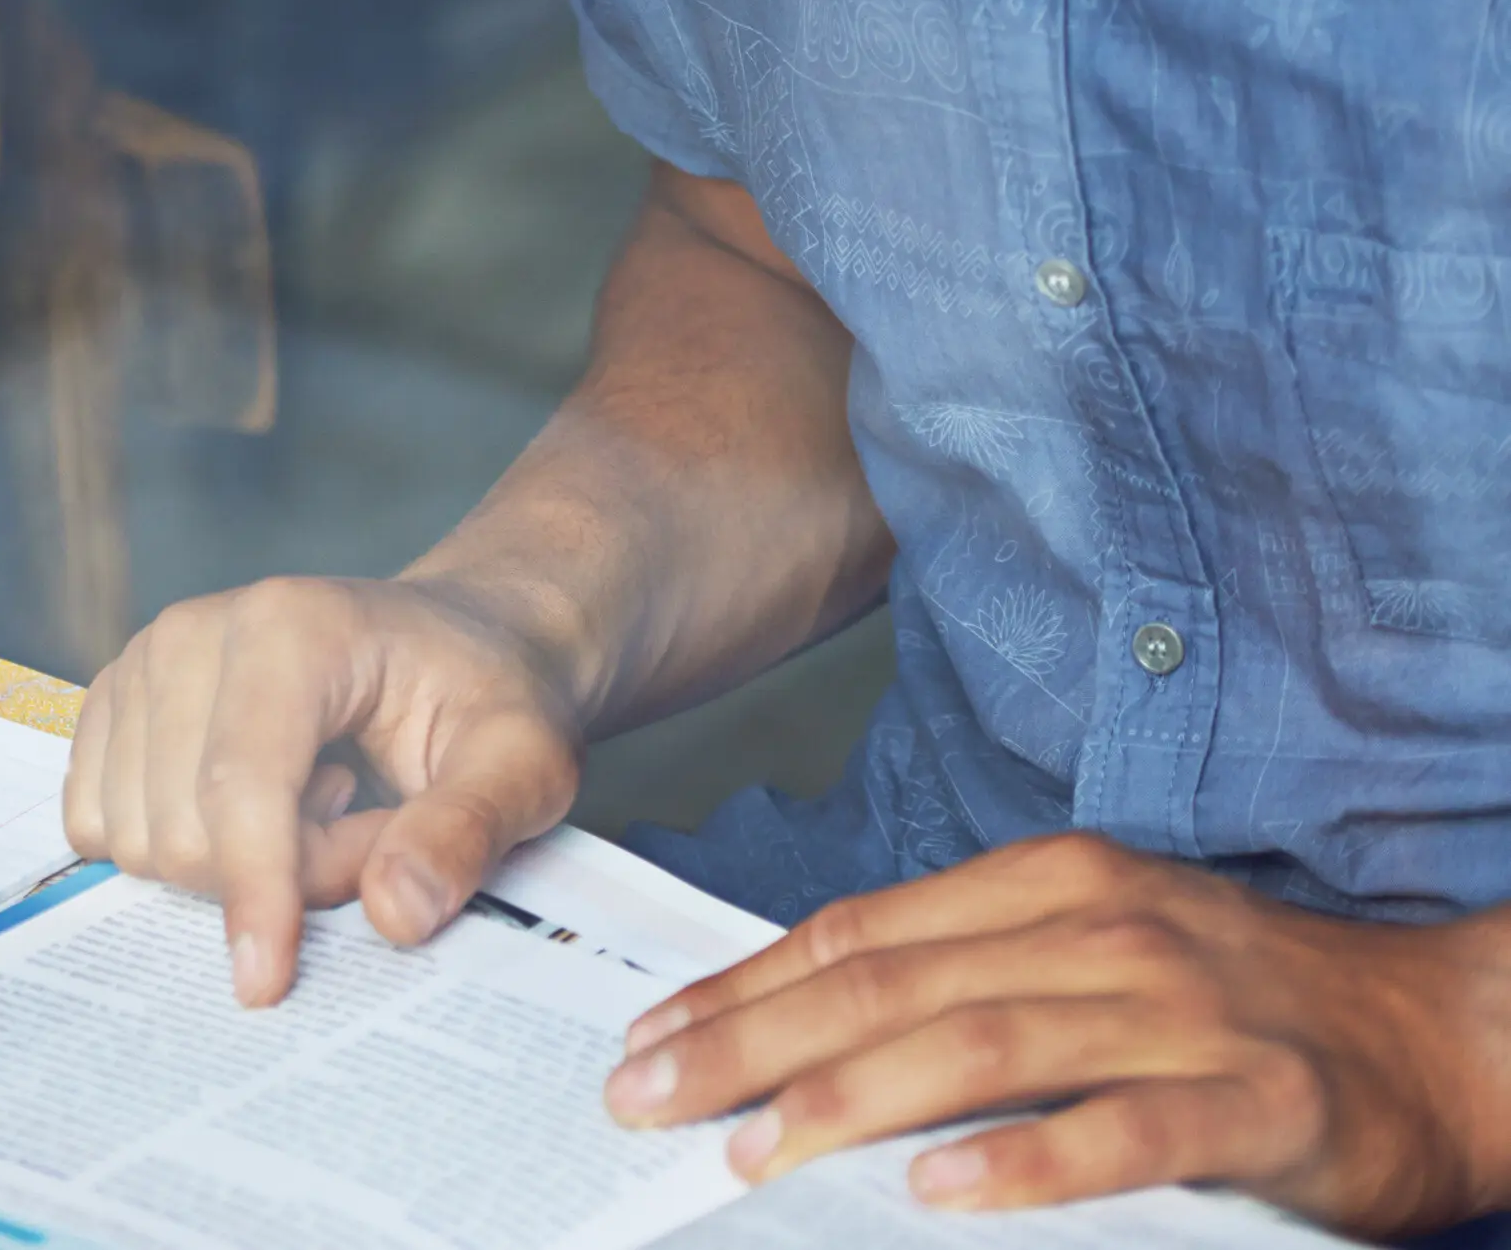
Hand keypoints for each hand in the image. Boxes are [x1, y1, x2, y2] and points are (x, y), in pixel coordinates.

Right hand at [63, 574, 588, 1005]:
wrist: (452, 640)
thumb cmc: (484, 697)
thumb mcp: (523, 763)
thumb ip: (465, 833)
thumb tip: (393, 916)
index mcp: (291, 627)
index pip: (241, 785)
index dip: (253, 892)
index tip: (267, 984)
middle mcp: (194, 631)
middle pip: (184, 824)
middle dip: (278, 874)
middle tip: (367, 836)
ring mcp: (143, 660)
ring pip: (138, 835)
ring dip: (233, 864)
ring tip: (321, 810)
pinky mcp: (116, 701)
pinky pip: (102, 822)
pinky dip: (182, 847)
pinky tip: (260, 805)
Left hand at [603, 831, 1510, 1234]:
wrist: (1444, 1037)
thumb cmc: (1243, 1005)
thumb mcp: (1094, 957)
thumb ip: (971, 979)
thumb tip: (810, 1032)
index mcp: (1049, 885)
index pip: (858, 934)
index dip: (743, 987)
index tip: (647, 1040)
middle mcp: (1101, 930)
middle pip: (890, 986)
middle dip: (753, 1043)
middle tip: (652, 1100)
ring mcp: (1180, 1012)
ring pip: (981, 1046)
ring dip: (852, 1100)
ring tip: (759, 1151)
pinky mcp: (1259, 1102)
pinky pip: (1124, 1132)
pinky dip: (1026, 1160)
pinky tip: (943, 1192)